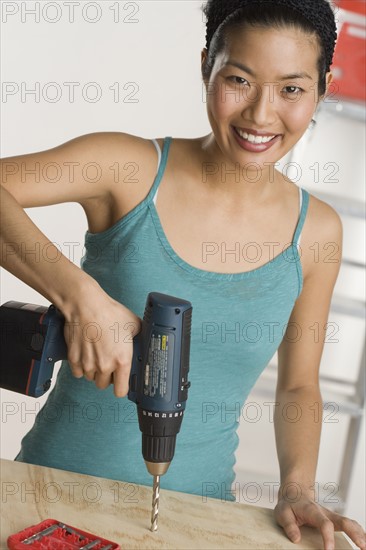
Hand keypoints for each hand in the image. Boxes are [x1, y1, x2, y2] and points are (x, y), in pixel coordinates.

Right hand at [61, 278, 141, 396]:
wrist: (86, 306)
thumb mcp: (134, 324)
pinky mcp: (74, 359)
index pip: (121, 391)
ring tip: (96, 354)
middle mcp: (104, 366)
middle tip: (108, 362)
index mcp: (122, 360)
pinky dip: (81, 366)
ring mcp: (88, 364)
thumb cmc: (109, 313)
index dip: (121, 387)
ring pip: (91, 377)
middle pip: (104, 384)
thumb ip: (139, 337)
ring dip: (94, 370)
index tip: (121, 382)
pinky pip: (78, 372)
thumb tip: (144, 340)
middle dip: (107, 376)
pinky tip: (85, 354)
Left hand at [274, 489, 365, 549]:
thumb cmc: (289, 505)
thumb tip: (296, 539)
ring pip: (349, 523)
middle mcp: (326, 513)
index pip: (324, 524)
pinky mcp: (335, 521)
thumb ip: (288, 525)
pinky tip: (363, 542)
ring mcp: (332, 516)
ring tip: (365, 546)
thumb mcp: (282, 513)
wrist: (295, 493)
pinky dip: (358, 533)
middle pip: (343, 521)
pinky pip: (350, 525)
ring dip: (359, 534)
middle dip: (354, 534)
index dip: (328, 537)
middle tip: (362, 547)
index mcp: (312, 511)